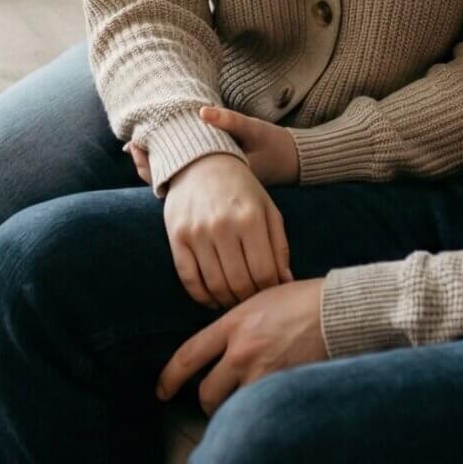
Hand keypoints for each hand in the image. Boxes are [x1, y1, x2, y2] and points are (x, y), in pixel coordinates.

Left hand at [125, 105, 300, 186]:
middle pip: (172, 181)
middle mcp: (215, 190)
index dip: (155, 161)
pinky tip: (159, 153)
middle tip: (132, 146)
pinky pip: (188, 181)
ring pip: (179, 183)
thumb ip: (229, 121)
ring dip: (157, 167)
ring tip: (137, 149)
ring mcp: (216, 190)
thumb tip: (203, 111)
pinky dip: (172, 168)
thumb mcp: (253, 129)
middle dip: (150, 165)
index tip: (137, 144)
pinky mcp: (218, 186)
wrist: (293, 163)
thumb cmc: (273, 145)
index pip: (178, 175)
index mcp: (220, 178)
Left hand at [157, 278, 327, 414]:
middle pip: (207, 393)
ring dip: (235, 411)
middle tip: (214, 403)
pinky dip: (260, 413)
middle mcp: (242, 352)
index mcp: (233, 325)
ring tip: (243, 408)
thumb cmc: (302, 300)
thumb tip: (220, 347)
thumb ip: (236, 324)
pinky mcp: (285, 389)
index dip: (169, 378)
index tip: (162, 391)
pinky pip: (261, 411)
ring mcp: (264, 373)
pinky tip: (266, 411)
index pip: (188, 356)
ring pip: (233, 408)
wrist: (339, 310)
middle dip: (208, 403)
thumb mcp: (259, 300)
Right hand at [159, 155, 292, 309]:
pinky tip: (213, 298)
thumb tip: (286, 282)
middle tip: (252, 301)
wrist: (201, 162)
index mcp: (251, 218)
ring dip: (227, 301)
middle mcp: (223, 225)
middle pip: (240, 283)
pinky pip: (188, 278)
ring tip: (235, 300)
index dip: (269, 291)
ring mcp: (197, 232)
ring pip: (215, 285)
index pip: (265, 272)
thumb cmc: (241, 190)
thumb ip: (279, 246)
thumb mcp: (268, 210)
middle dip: (249, 299)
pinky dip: (202, 296)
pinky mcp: (177, 237)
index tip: (270, 294)